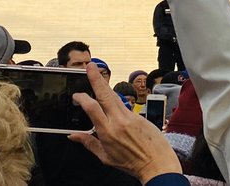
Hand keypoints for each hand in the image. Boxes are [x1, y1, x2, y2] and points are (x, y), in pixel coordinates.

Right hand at [69, 62, 181, 181]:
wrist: (156, 163)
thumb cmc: (131, 163)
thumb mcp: (105, 157)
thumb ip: (88, 143)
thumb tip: (73, 136)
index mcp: (107, 132)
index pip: (92, 108)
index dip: (82, 98)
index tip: (76, 95)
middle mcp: (119, 121)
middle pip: (105, 94)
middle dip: (96, 78)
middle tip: (90, 66)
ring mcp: (130, 116)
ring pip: (115, 96)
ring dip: (105, 85)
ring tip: (98, 75)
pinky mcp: (139, 115)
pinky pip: (124, 105)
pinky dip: (115, 99)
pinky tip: (110, 98)